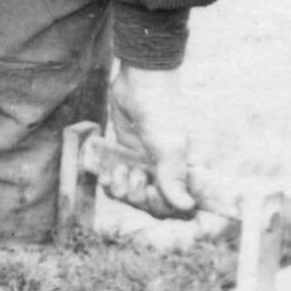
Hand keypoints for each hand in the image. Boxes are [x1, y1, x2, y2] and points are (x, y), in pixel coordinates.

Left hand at [105, 63, 196, 218]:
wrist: (139, 82)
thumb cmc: (161, 112)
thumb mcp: (169, 146)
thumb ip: (173, 177)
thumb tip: (187, 207)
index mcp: (181, 172)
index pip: (174, 206)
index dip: (161, 207)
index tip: (152, 191)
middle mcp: (163, 171)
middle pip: (149, 205)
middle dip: (138, 197)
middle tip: (135, 176)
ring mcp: (143, 164)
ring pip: (130, 195)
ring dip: (121, 189)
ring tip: (119, 170)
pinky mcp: (124, 155)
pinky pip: (115, 179)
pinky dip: (108, 181)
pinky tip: (103, 175)